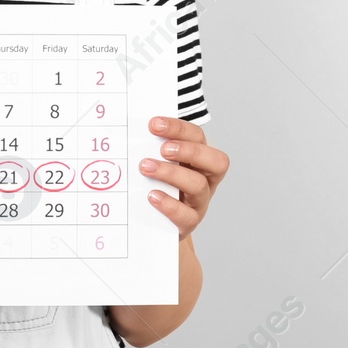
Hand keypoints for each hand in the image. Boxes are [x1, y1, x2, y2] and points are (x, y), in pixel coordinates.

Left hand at [140, 116, 227, 240]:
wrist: (154, 223)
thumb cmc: (157, 184)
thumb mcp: (158, 163)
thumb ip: (151, 148)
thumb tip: (130, 131)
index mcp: (199, 159)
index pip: (198, 137)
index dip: (179, 129)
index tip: (154, 125)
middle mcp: (206, 179)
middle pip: (216, 161)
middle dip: (189, 151)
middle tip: (163, 149)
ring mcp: (199, 202)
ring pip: (198, 186)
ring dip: (172, 174)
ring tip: (146, 168)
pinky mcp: (189, 223)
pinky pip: (187, 216)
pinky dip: (169, 204)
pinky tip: (152, 195)